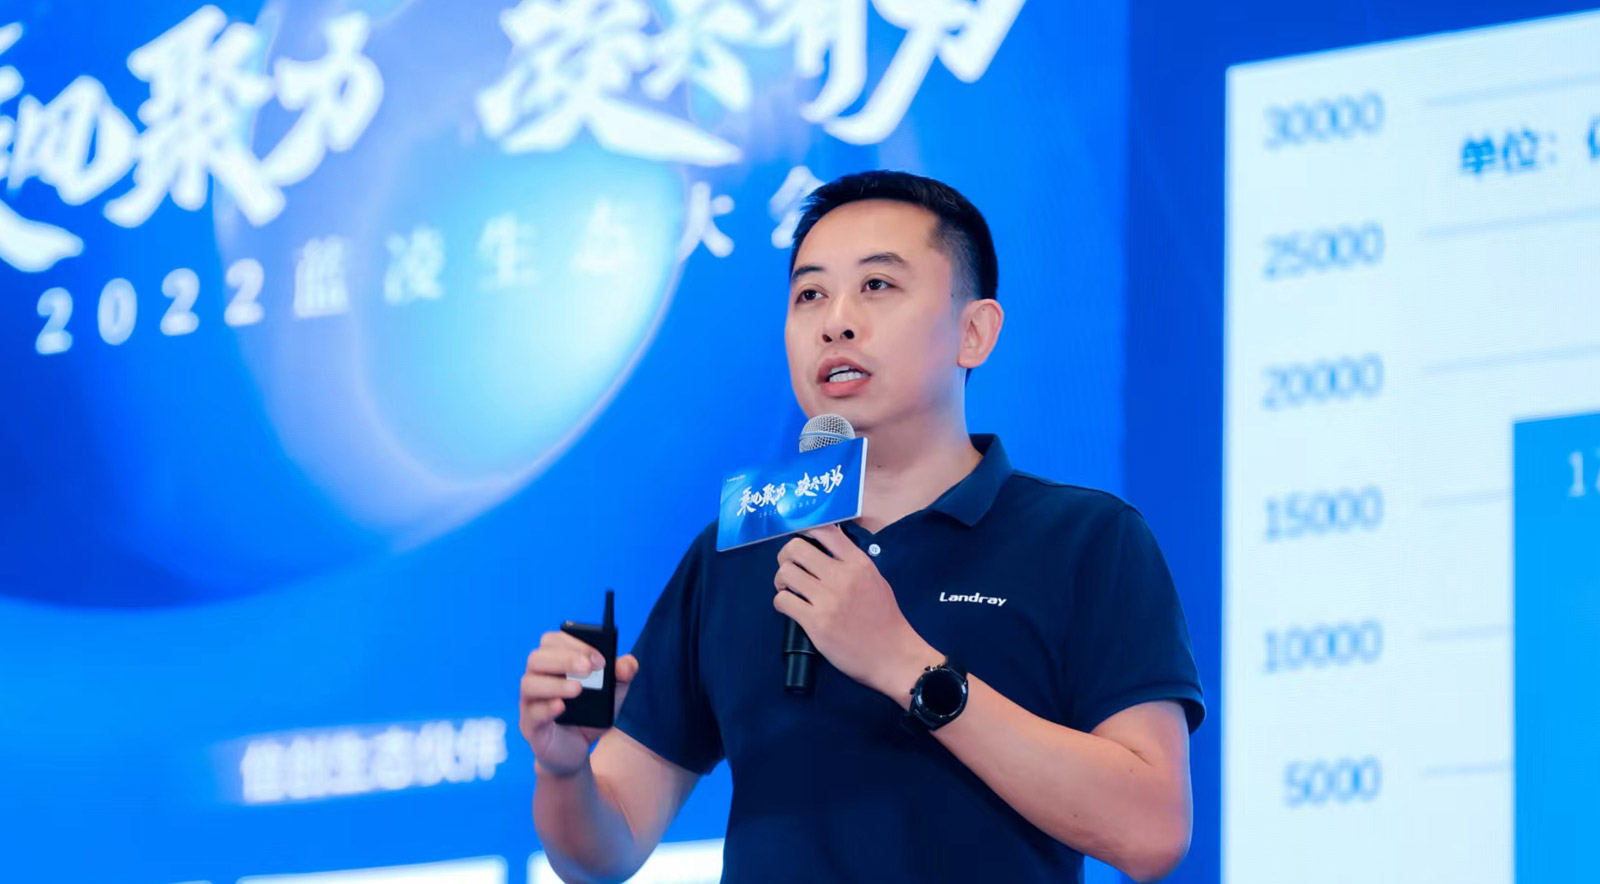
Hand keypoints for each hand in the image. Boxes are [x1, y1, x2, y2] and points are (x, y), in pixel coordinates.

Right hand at [519, 630, 638, 776]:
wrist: (577, 751)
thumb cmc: (589, 715)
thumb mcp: (613, 694)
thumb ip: (622, 676)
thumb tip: (626, 664)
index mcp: (554, 662)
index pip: (553, 641)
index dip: (575, 644)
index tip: (600, 659)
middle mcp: (538, 677)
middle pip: (537, 657)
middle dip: (564, 659)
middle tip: (588, 669)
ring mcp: (530, 702)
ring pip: (529, 683)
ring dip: (555, 683)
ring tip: (578, 689)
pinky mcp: (529, 726)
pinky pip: (530, 713)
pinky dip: (546, 708)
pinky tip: (561, 707)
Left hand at [772, 524, 940, 700]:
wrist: (892, 655)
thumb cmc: (884, 619)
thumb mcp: (875, 579)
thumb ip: (851, 562)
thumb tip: (826, 546)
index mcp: (858, 563)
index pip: (824, 530)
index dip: (805, 530)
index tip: (801, 541)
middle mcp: (842, 576)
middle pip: (796, 548)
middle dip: (786, 556)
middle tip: (789, 567)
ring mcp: (828, 600)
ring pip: (785, 573)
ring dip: (781, 580)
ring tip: (789, 589)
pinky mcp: (816, 623)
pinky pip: (783, 600)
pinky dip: (781, 602)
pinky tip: (790, 607)